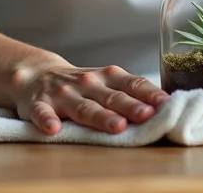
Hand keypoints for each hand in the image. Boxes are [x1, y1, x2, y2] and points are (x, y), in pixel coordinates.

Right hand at [11, 63, 169, 135]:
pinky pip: (42, 113)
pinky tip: (53, 128)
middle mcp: (88, 84)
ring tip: (117, 126)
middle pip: (112, 97)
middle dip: (131, 106)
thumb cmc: (82, 85)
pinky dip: (47, 120)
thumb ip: (129, 93)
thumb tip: (164, 106)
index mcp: (108, 78)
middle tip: (147, 115)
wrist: (37, 75)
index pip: (132, 84)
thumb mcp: (106, 82)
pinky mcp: (39, 104)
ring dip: (101, 117)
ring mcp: (64, 94)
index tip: (165, 103)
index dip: (149, 93)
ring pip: (84, 108)